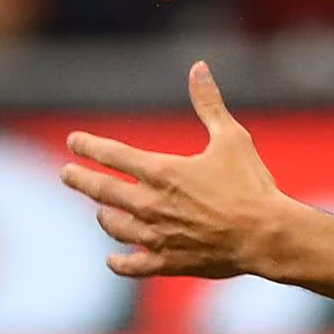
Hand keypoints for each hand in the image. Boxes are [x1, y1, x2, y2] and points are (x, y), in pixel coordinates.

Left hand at [60, 61, 288, 278]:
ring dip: (104, 216)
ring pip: (113, 226)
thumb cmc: (251, 185)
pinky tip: (113, 260)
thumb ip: (209, 103)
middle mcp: (150, 204)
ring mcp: (156, 235)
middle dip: (80, 179)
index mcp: (161, 172)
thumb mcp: (231, 137)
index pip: (111, 155)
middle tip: (66, 174)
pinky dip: (120, 262)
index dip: (88, 146)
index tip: (73, 141)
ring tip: (100, 211)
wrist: (266, 235)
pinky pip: (133, 265)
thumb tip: (199, 67)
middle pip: (101, 190)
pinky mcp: (167, 262)